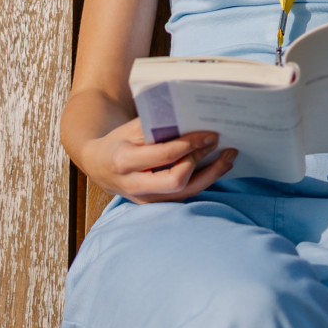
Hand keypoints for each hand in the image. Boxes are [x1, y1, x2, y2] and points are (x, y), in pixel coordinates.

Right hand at [83, 118, 235, 202]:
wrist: (99, 166)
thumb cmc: (119, 142)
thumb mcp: (130, 128)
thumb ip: (157, 126)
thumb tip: (192, 122)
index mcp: (124, 161)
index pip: (164, 155)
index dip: (190, 145)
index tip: (210, 134)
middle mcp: (134, 186)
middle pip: (177, 181)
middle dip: (201, 162)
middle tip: (219, 143)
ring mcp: (145, 200)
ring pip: (185, 193)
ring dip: (211, 175)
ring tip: (229, 157)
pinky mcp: (156, 204)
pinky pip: (184, 195)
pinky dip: (203, 181)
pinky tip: (217, 167)